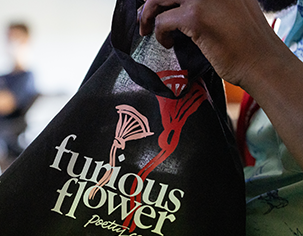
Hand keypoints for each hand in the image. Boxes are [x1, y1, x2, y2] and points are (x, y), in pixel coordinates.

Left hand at [138, 0, 277, 86]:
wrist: (260, 61)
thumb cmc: (247, 43)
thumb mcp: (232, 9)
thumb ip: (210, 3)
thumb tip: (184, 7)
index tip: (159, 6)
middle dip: (151, 2)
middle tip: (144, 17)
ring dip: (147, 14)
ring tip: (146, 29)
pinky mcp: (196, 18)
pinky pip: (163, 22)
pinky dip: (159, 34)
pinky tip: (166, 44)